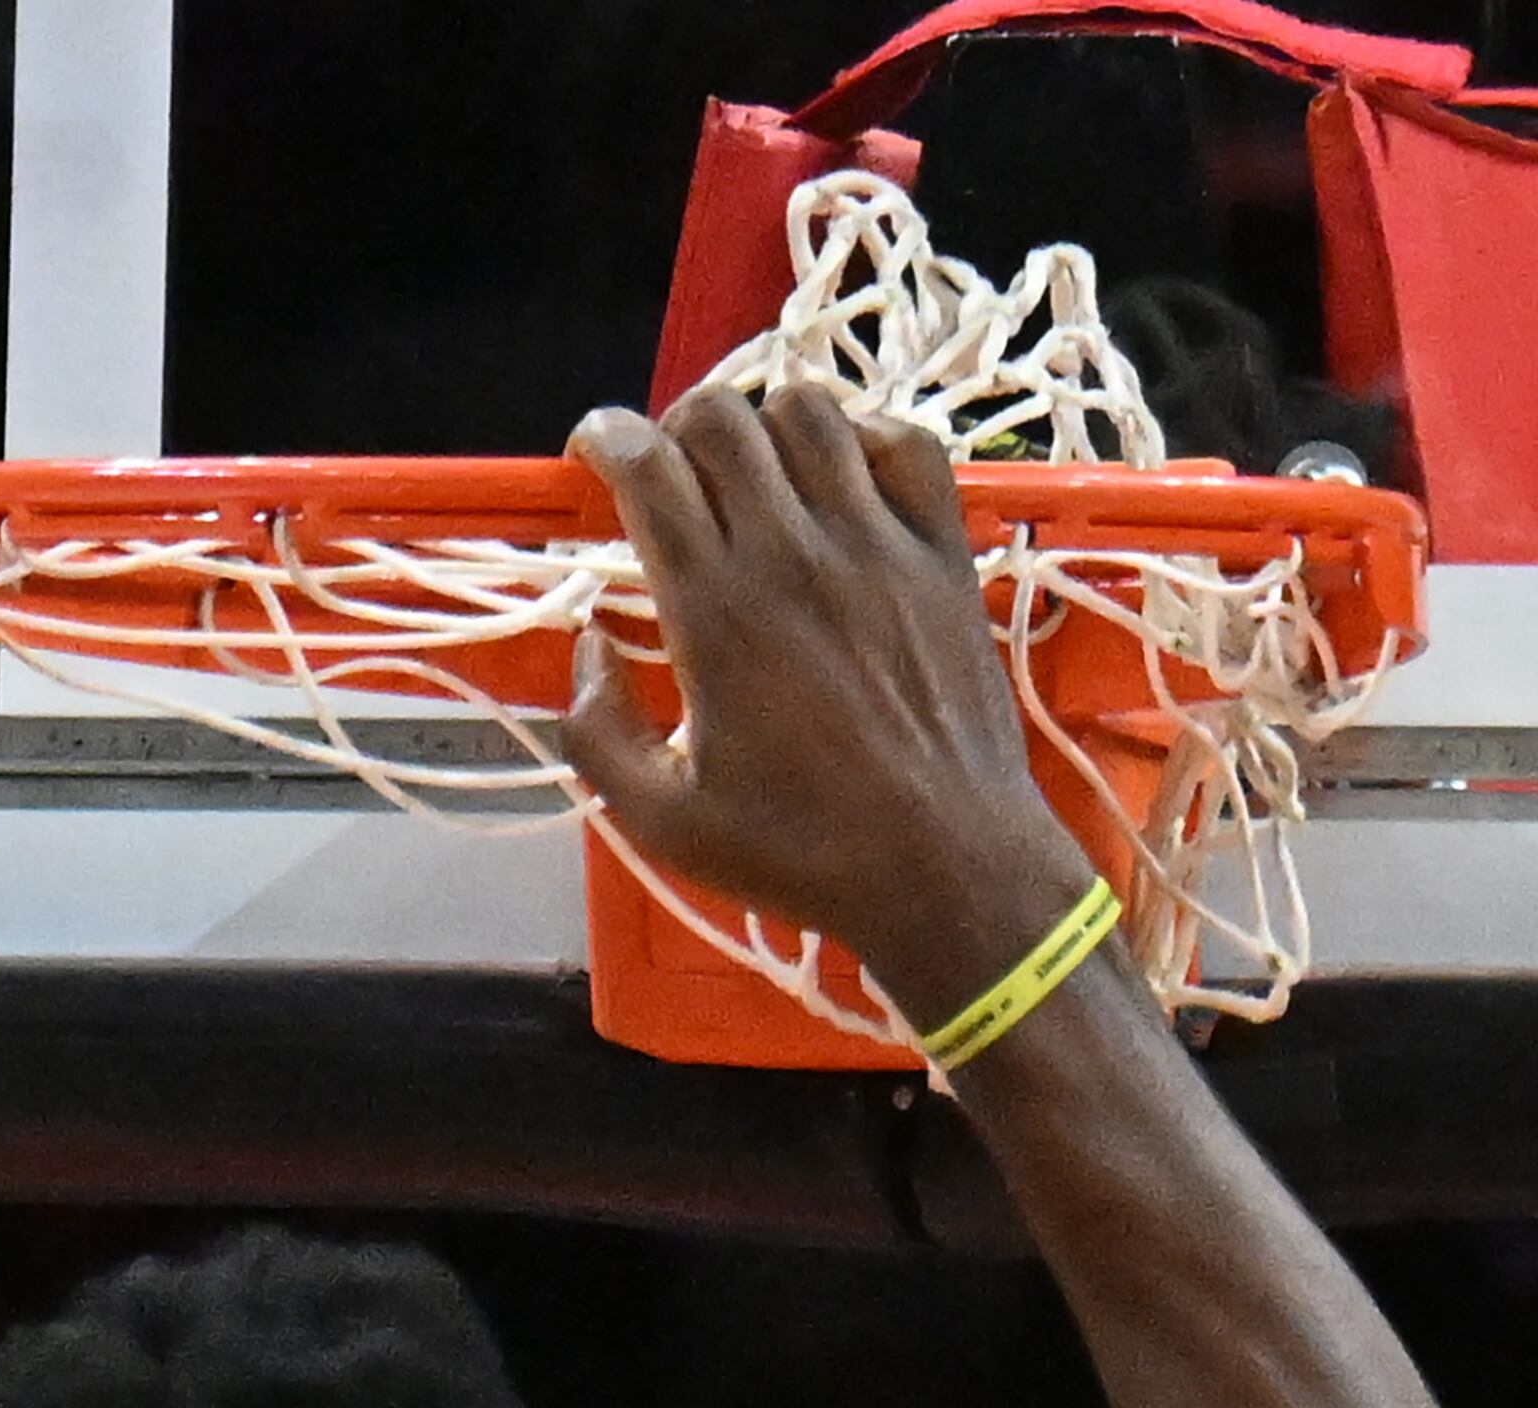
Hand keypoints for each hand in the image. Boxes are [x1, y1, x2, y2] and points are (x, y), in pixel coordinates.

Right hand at [561, 387, 1099, 1021]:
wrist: (947, 869)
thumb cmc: (804, 854)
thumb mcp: (663, 821)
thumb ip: (597, 733)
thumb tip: (591, 651)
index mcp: (716, 611)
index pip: (646, 465)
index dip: (605, 437)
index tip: (595, 455)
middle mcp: (794, 555)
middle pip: (719, 415)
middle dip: (675, 424)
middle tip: (672, 472)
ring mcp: (879, 544)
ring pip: (809, 409)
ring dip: (765, 420)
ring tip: (755, 469)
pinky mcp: (944, 555)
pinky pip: (905, 443)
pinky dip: (864, 434)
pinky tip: (844, 475)